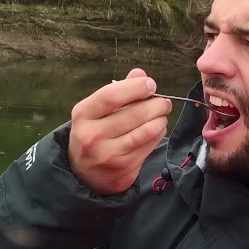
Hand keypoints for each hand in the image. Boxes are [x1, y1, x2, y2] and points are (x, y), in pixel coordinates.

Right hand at [68, 68, 172, 195]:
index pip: (111, 96)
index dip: (135, 87)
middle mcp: (93, 135)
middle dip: (156, 104)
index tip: (150, 84)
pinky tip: (157, 129)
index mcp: (83, 114)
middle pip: (134, 114)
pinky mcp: (124, 167)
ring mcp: (109, 154)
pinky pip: (149, 145)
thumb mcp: (96, 111)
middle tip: (164, 102)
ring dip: (160, 119)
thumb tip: (140, 74)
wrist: (83, 173)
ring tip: (162, 115)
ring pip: (146, 131)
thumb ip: (118, 91)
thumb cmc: (93, 133)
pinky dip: (158, 134)